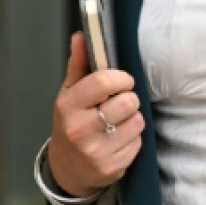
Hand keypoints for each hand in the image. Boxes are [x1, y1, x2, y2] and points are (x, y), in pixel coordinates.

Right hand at [47, 32, 143, 198]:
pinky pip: (138, 142)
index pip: (104, 81)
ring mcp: (95, 151)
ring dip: (132, 119)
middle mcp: (79, 130)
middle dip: (128, 99)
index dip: (121, 78)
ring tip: (117, 123)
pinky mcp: (111, 167)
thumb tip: (80, 36)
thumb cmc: (72, 123)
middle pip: (128, 101)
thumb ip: (79, 63)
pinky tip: (117, 140)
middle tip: (117, 104)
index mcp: (68, 106)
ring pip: (137, 121)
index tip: (122, 81)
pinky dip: (133, 139)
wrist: (67, 168)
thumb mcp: (69, 93)